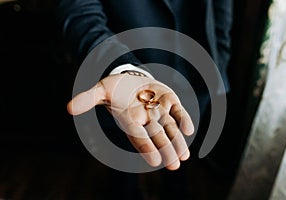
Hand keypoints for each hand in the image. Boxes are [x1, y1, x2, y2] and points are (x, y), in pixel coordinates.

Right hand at [67, 74, 193, 169]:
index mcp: (130, 120)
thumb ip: (88, 99)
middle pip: (157, 137)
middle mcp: (146, 119)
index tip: (155, 160)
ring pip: (170, 128)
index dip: (146, 147)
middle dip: (166, 150)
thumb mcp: (101, 91)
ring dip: (178, 141)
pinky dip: (183, 119)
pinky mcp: (169, 101)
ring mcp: (159, 111)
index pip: (138, 136)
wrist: (131, 80)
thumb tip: (68, 108)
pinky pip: (178, 112)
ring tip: (184, 156)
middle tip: (174, 165)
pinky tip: (189, 130)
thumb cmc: (115, 90)